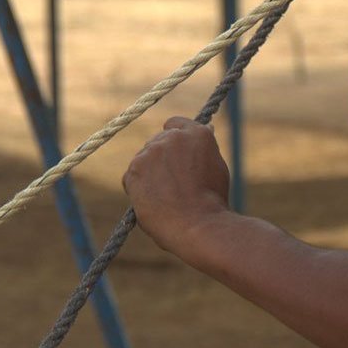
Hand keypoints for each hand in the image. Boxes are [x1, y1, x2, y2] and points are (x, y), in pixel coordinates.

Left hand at [123, 116, 230, 254]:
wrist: (197, 223)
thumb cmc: (211, 202)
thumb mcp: (216, 166)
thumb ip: (204, 149)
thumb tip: (206, 131)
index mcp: (196, 133)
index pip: (175, 124)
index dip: (174, 138)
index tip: (175, 152)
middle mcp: (172, 137)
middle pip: (158, 142)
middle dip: (162, 158)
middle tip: (171, 183)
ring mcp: (151, 152)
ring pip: (144, 159)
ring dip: (150, 173)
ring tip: (164, 197)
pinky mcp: (134, 169)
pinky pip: (131, 177)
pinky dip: (138, 188)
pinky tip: (153, 201)